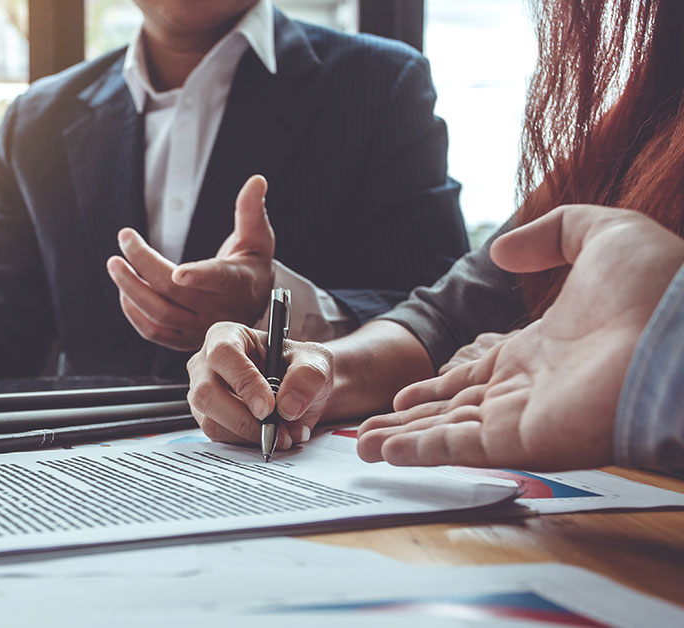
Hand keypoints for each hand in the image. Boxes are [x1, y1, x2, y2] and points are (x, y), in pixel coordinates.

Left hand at [107, 175, 274, 350]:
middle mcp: (218, 311)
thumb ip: (251, 210)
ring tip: (114, 264)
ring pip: (159, 314)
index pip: (218, 279)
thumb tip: (256, 180)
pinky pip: (153, 332)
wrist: (251, 306)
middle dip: (144, 264)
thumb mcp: (258, 238)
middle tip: (125, 239)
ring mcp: (199, 328)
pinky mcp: (183, 340)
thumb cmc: (251, 267)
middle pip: (174, 291)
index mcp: (238, 283)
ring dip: (131, 289)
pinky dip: (133, 311)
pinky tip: (124, 289)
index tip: (179, 272)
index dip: (199, 276)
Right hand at [186, 321, 333, 450]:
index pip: (223, 354)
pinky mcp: (208, 419)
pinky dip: (249, 442)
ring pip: (211, 421)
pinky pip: (220, 437)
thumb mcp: (315, 361)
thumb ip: (307, 377)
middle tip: (274, 430)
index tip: (268, 407)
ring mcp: (202, 393)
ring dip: (250, 434)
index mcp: (227, 336)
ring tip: (283, 433)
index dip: (244, 381)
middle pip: (206, 393)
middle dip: (242, 418)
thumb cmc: (299, 367)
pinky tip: (272, 435)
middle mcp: (206, 364)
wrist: (299, 391)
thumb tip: (287, 406)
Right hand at [357, 205, 683, 469]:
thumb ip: (551, 234)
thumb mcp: (605, 235)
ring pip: (448, 432)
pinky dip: (421, 450)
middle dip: (409, 420)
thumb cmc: (658, 290)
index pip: (475, 375)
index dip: (437, 386)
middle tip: (368, 430)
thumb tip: (501, 250)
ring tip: (362, 446)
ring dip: (403, 439)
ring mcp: (524, 418)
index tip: (404, 395)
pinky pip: (460, 447)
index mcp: (541, 351)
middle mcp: (528, 390)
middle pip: (453, 410)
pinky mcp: (524, 441)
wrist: (683, 337)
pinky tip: (386, 451)